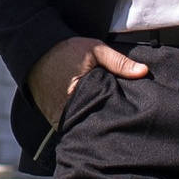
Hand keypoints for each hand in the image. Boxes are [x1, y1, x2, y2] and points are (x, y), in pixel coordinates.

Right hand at [28, 33, 149, 130]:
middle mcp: (66, 112)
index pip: (103, 116)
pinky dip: (78, 122)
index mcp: (79, 97)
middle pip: (92, 125)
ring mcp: (56, 118)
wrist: (34, 51)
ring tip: (103, 119)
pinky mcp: (51, 118)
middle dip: (104, 122)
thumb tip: (144, 71)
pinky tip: (88, 117)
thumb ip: (119, 62)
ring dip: (90, 124)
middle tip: (117, 119)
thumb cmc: (65, 51)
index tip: (125, 115)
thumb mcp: (95, 51)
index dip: (114, 116)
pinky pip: (68, 126)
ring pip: (79, 127)